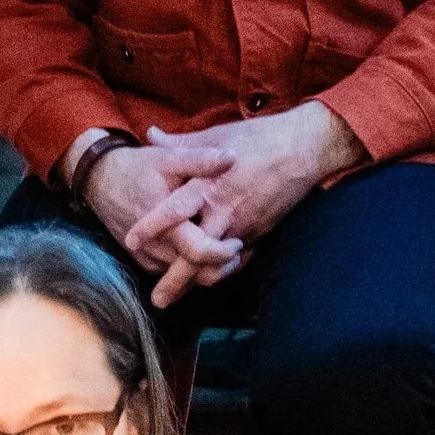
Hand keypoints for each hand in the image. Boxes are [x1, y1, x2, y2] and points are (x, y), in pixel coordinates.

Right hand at [77, 135, 241, 308]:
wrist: (100, 181)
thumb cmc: (137, 168)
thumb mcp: (168, 159)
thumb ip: (200, 161)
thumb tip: (231, 156)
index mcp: (165, 226)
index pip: (198, 253)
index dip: (223, 253)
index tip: (240, 242)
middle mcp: (155, 248)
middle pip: (195, 273)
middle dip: (222, 266)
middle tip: (241, 251)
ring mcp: (148, 258)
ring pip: (185, 278)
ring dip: (209, 268)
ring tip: (230, 252)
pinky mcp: (145, 261)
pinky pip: (173, 272)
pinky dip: (191, 267)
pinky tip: (207, 253)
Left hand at [131, 106, 365, 279]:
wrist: (303, 149)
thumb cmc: (256, 138)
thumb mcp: (215, 135)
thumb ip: (180, 143)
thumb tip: (150, 134)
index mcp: (208, 185)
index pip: (174, 212)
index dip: (151, 228)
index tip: (130, 242)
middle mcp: (224, 210)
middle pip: (196, 253)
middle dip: (175, 280)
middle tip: (156, 301)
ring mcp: (244, 225)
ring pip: (217, 264)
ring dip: (197, 282)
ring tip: (178, 297)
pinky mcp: (260, 233)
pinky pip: (238, 261)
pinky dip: (222, 271)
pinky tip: (207, 278)